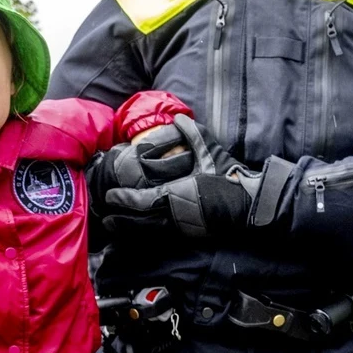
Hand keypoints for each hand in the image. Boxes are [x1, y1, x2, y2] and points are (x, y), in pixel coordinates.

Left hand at [97, 116, 255, 238]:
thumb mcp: (210, 151)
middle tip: (105, 212)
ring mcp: (181, 226)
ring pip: (146, 231)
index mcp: (178, 192)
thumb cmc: (228, 176)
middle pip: (139, 220)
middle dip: (119, 217)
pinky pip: (158, 235)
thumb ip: (191, 134)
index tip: (111, 195)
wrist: (247, 204)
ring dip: (127, 227)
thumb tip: (179, 117)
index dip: (124, 199)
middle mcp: (175, 213)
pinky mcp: (186, 234)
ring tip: (111, 224)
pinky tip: (132, 231)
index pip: (143, 200)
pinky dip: (141, 234)